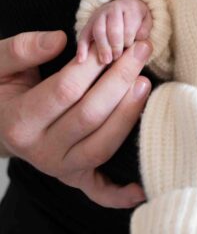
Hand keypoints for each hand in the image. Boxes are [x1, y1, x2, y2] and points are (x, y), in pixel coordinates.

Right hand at [0, 29, 151, 206]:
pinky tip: (141, 187)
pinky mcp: (73, 178)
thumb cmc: (2, 88)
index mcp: (19, 122)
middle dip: (120, 81)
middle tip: (141, 50)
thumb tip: (59, 40)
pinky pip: (98, 191)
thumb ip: (22, 49)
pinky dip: (120, 194)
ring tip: (145, 83)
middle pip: (89, 117)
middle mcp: (39, 151)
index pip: (65, 90)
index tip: (114, 42)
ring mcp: (58, 168)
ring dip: (128, 116)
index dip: (94, 65)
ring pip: (101, 147)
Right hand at [77, 0, 151, 64]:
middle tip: (117, 58)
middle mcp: (113, 9)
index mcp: (130, 7)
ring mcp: (99, 15)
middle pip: (113, 29)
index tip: (129, 51)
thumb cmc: (137, 19)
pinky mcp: (88, 24)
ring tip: (106, 61)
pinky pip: (83, 35)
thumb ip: (144, 29)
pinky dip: (81, 47)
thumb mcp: (146, 21)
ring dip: (102, 47)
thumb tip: (140, 38)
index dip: (129, 41)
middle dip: (116, 45)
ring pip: (98, 31)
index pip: (129, 27)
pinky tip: (82, 60)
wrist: (123, 6)